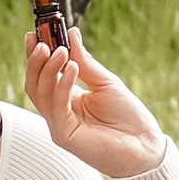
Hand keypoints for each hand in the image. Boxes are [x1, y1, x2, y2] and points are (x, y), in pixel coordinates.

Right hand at [25, 31, 167, 179]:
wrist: (144, 146)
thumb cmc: (128, 117)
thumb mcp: (105, 82)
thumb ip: (86, 61)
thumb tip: (71, 34)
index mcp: (67, 98)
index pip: (44, 74)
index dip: (36, 54)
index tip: (36, 33)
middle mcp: (59, 111)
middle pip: (34, 84)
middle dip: (35, 61)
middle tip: (42, 40)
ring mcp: (58, 124)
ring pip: (39, 94)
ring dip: (47, 69)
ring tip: (59, 51)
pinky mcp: (63, 135)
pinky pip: (56, 106)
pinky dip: (62, 84)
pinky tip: (73, 67)